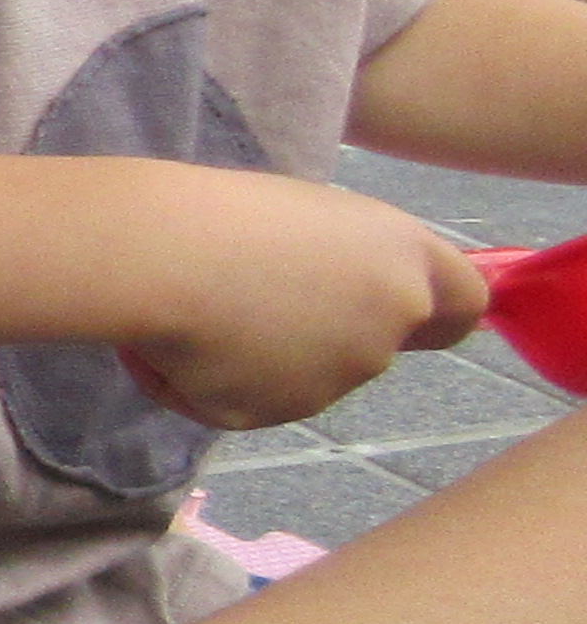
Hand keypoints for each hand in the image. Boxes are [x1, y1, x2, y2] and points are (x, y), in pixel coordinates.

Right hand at [122, 178, 485, 432]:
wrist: (157, 255)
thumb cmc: (224, 211)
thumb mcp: (311, 220)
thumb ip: (350, 263)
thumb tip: (324, 302)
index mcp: (406, 261)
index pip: (465, 304)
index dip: (432, 311)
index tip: (395, 306)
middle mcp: (390, 323)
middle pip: (372, 342)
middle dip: (323, 332)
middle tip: (254, 298)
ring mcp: (339, 375)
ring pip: (305, 375)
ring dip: (262, 357)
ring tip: (199, 313)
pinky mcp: (277, 412)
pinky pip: (244, 401)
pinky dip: (210, 383)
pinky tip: (175, 344)